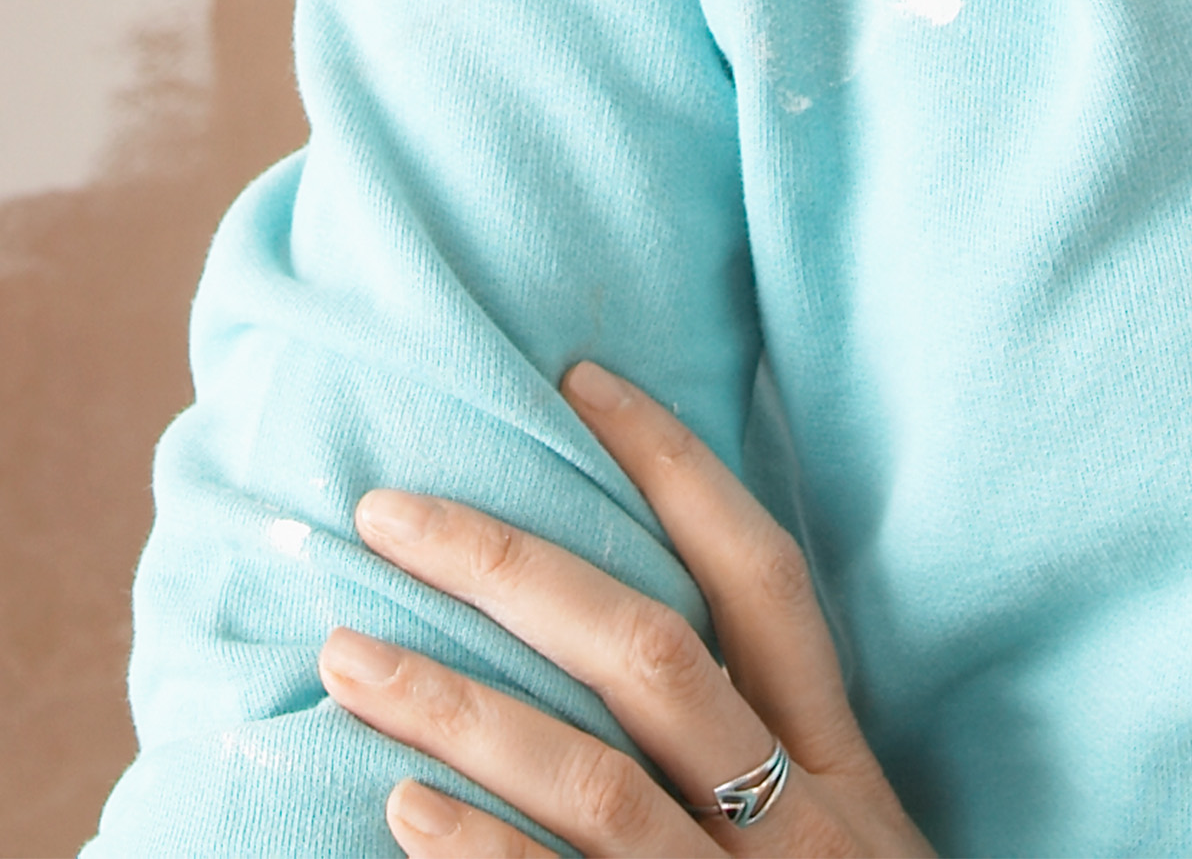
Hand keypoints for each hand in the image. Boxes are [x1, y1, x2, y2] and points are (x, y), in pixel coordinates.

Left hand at [319, 361, 939, 858]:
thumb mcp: (845, 856)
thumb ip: (768, 767)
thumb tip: (628, 648)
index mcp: (847, 782)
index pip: (766, 586)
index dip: (677, 471)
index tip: (576, 380)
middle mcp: (806, 834)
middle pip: (656, 657)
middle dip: (514, 567)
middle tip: (385, 509)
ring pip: (598, 783)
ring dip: (458, 706)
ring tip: (345, 654)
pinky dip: (485, 856)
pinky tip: (402, 809)